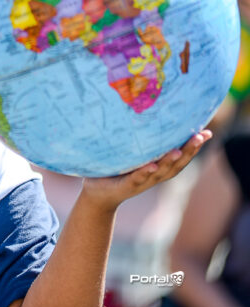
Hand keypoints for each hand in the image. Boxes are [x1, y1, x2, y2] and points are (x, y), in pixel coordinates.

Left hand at [80, 130, 212, 211]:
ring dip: (170, 162)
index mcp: (158, 166)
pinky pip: (137, 179)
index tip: (207, 132)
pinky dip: (145, 173)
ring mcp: (141, 181)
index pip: (181, 155)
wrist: (98, 194)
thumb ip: (142, 140)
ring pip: (160, 172)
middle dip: (190, 151)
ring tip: (179, 152)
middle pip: (176, 164)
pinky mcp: (126, 185)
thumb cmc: (116, 169)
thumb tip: (145, 112)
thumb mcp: (131, 154)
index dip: (194, 146)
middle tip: (200, 136)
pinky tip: (151, 166)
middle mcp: (154, 174)